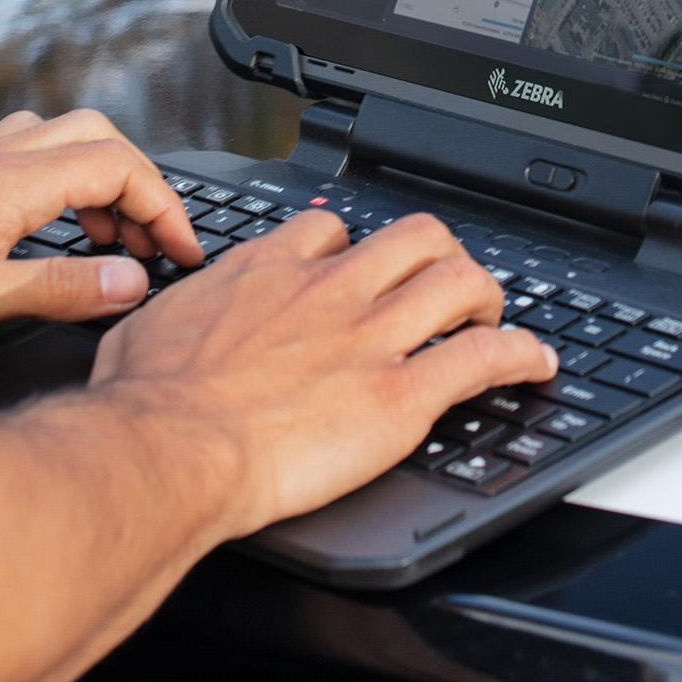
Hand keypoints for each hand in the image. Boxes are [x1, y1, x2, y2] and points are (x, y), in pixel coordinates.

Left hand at [0, 109, 206, 381]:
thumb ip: (57, 289)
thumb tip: (131, 280)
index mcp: (0, 185)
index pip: (115, 165)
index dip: (164, 207)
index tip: (182, 255)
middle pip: (88, 136)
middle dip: (135, 184)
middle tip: (148, 245)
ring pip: (42, 141)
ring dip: (87, 179)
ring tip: (99, 238)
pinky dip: (34, 185)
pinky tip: (20, 227)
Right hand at [81, 208, 554, 537]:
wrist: (169, 449)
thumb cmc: (145, 404)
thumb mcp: (146, 333)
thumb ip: (175, 319)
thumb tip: (158, 326)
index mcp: (266, 273)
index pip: (331, 231)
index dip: (355, 249)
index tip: (360, 271)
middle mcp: (328, 291)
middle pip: (414, 236)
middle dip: (439, 256)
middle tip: (443, 288)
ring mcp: (371, 337)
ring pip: (461, 280)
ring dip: (487, 297)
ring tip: (491, 319)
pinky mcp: (402, 394)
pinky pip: (485, 357)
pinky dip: (522, 355)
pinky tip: (535, 364)